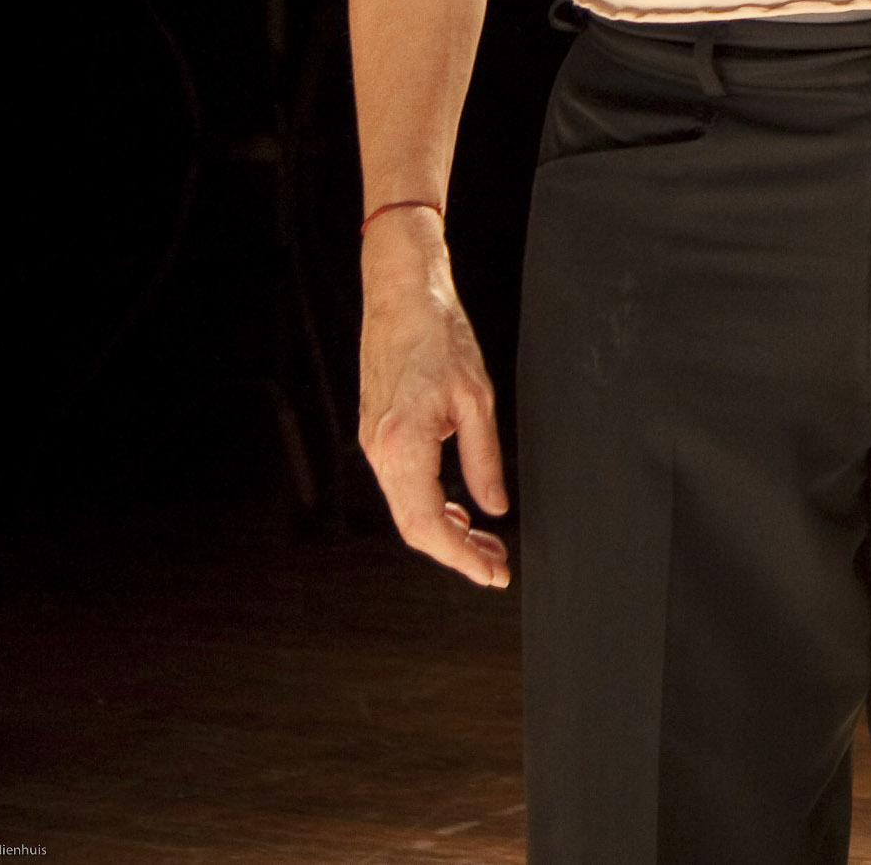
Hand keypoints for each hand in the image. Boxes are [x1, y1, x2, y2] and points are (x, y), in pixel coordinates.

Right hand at [358, 212, 507, 586]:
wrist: (401, 297)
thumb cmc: (442, 337)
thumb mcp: (478, 398)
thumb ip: (485, 459)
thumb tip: (494, 508)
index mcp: (403, 445)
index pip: (428, 524)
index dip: (461, 557)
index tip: (493, 573)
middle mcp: (379, 452)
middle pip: (414, 527)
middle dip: (457, 553)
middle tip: (497, 566)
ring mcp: (373, 444)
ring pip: (406, 509)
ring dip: (445, 532)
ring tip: (487, 543)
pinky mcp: (376, 435)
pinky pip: (402, 487)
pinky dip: (430, 506)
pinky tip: (460, 510)